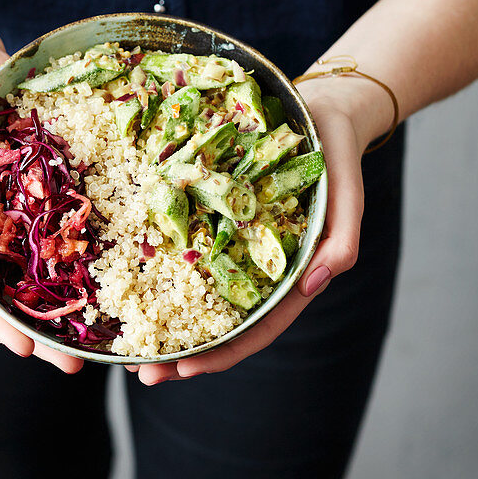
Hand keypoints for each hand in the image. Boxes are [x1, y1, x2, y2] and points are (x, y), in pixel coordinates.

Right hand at [0, 20, 82, 373]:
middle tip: (77, 362)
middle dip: (41, 326)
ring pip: (39, 260)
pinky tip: (111, 260)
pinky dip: (79, 241)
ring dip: (66, 294)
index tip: (29, 351)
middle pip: (11, 287)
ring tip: (100, 324)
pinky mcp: (38, 178)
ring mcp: (12, 203)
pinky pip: (59, 215)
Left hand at [131, 75, 390, 384]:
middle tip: (140, 371)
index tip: (184, 371)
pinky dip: (167, 270)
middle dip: (184, 353)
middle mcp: (262, 264)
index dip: (223, 353)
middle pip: (224, 323)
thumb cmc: (338, 150)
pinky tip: (137, 278)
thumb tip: (315, 284)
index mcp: (294, 270)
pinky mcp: (220, 214)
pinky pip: (192, 249)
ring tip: (128, 343)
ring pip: (203, 294)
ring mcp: (239, 242)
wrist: (325, 107)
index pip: (259, 327)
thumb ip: (343, 238)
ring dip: (170, 321)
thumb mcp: (349, 190)